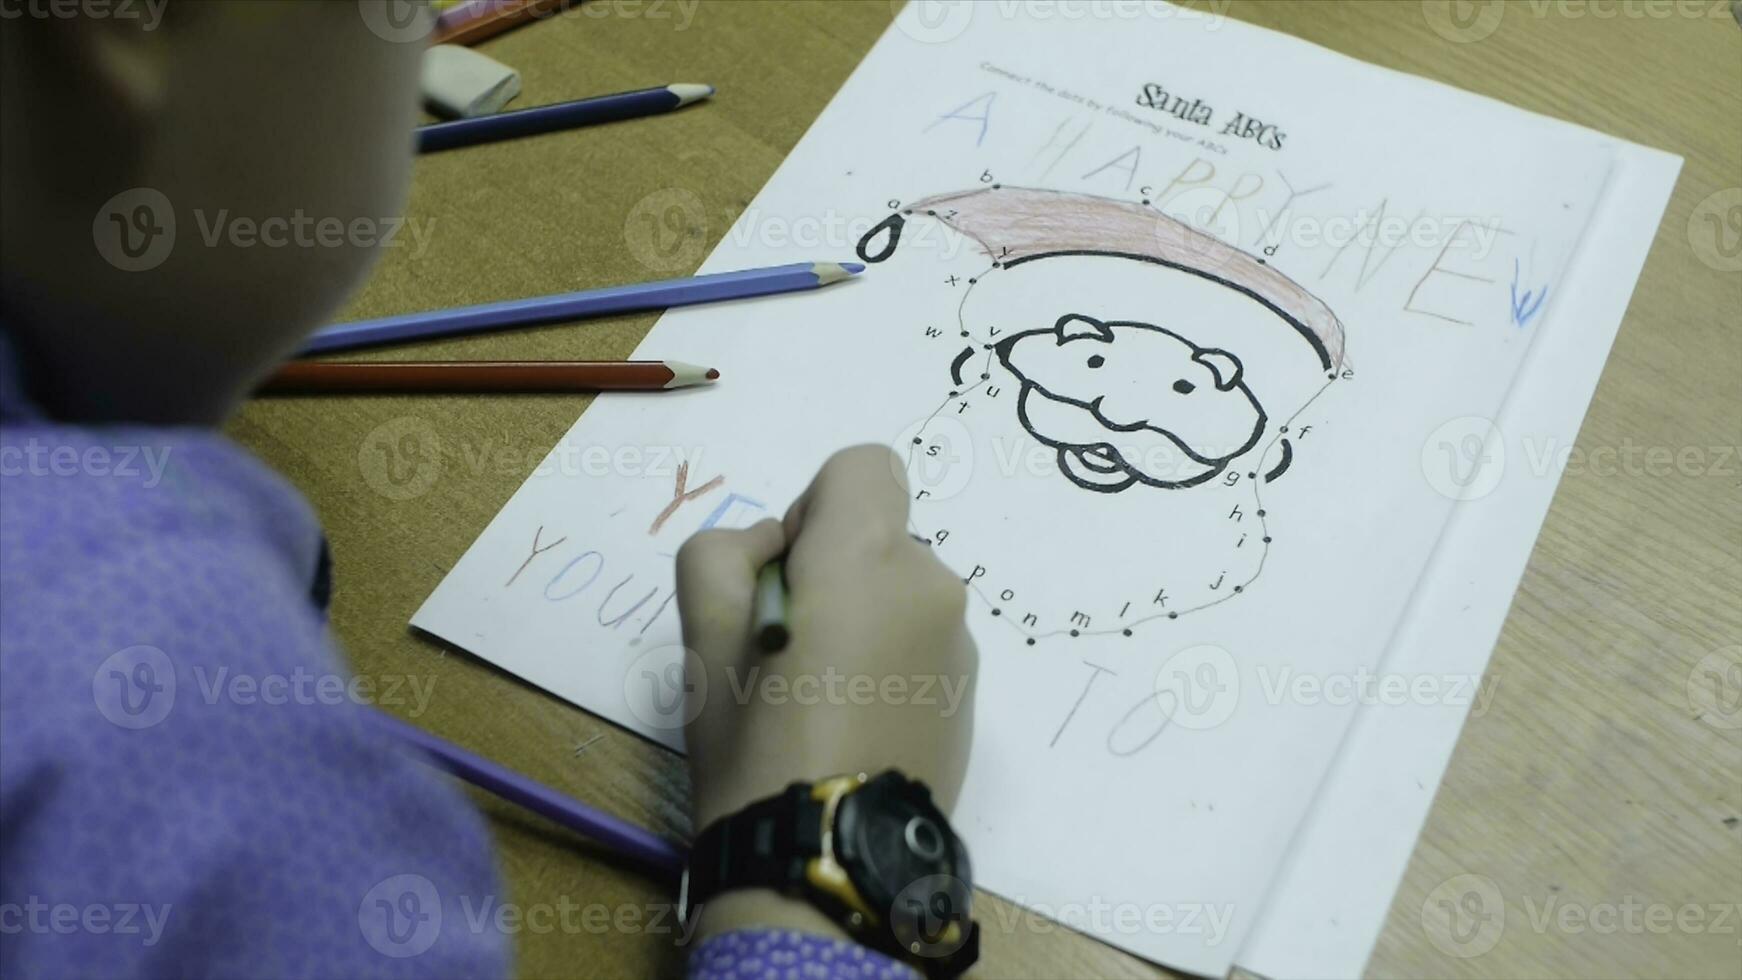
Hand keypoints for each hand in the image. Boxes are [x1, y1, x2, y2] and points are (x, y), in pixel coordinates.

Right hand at [674, 445, 977, 940]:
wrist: (826, 855)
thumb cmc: (755, 737)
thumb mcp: (700, 635)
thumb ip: (723, 552)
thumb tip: (776, 548)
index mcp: (868, 555)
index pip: (864, 465)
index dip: (814, 505)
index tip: (786, 573)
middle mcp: (931, 584)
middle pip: (878, 536)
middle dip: (834, 569)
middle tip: (786, 649)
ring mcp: (960, 642)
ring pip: (900, 592)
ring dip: (863, 618)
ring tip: (819, 696)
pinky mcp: (971, 691)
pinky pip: (922, 643)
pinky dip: (890, 661)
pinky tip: (855, 722)